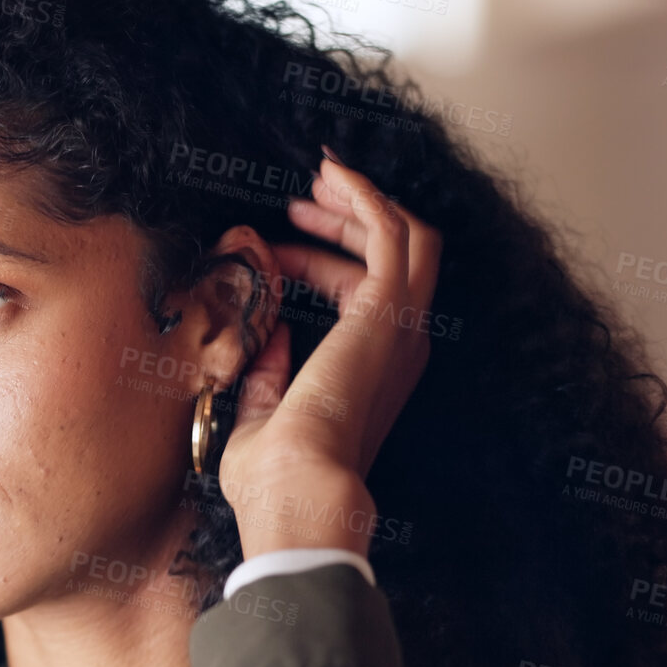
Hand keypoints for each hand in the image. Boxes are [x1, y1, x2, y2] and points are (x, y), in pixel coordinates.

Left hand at [216, 148, 439, 557]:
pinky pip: (392, 233)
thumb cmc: (274, 478)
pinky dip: (365, 196)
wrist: (294, 491)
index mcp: (376, 369)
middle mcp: (399, 344)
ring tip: (317, 178)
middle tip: (306, 195)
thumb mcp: (261, 417)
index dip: (320, 261)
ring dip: (361, 200)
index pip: (368, 292)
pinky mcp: (384, 311)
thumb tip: (269, 337)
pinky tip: (332, 174)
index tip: (271, 254)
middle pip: (401, 254)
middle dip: (353, 216)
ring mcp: (399, 326)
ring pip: (405, 235)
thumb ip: (269, 377)